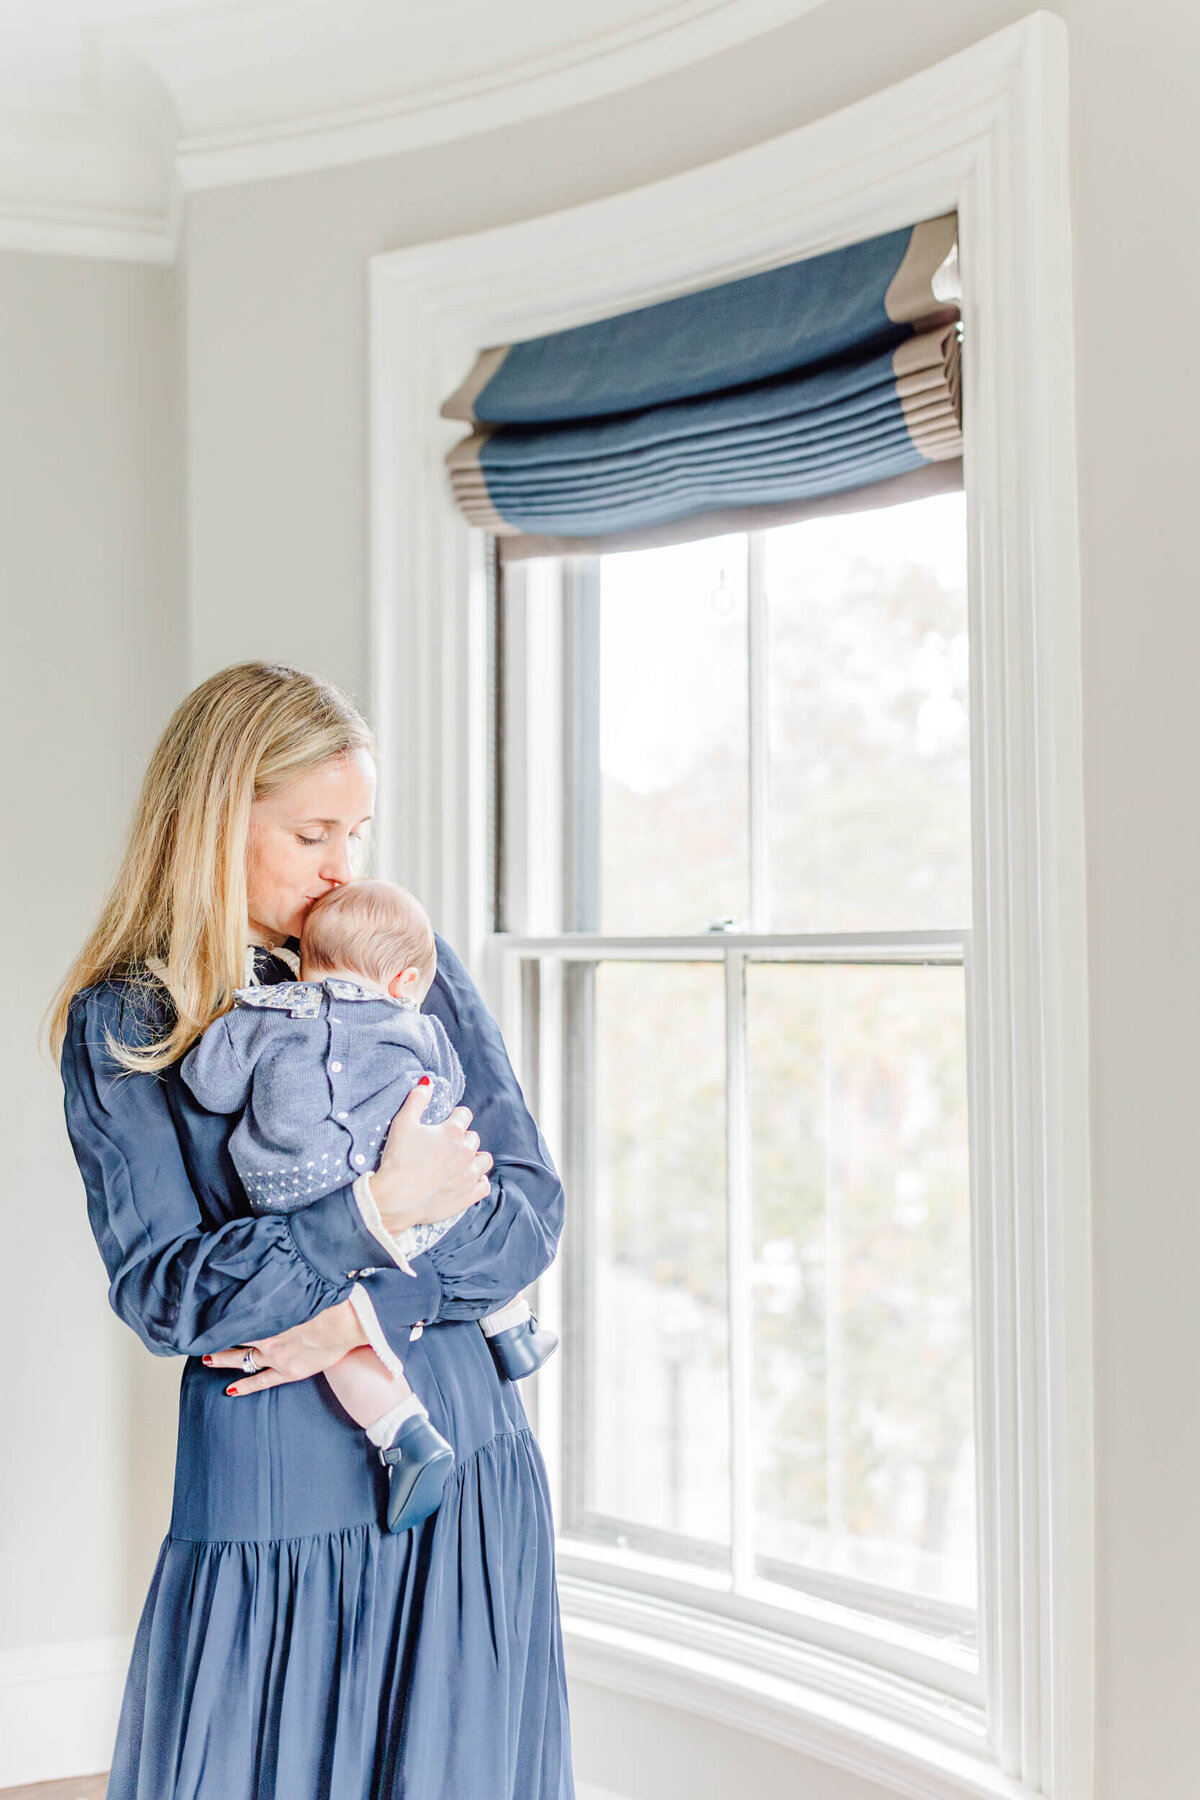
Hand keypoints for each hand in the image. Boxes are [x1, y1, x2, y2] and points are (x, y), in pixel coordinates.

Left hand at [204, 1296, 367, 1396]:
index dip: (221, 1311)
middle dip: (217, 1335)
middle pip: (234, 1336)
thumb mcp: (301, 1284)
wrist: (348, 1323)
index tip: (209, 1308)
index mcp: (269, 1312)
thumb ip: (282, 1282)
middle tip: (200, 1335)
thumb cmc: (331, 1299)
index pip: (237, 1311)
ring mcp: (276, 1356)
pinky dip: (246, 1386)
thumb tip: (271, 1263)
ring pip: (241, 1359)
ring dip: (223, 1359)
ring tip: (207, 1359)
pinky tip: (230, 1390)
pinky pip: (262, 1381)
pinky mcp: (289, 1371)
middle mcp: (267, 1335)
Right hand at [368, 1082, 493, 1237]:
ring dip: (474, 1159)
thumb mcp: (403, 1122)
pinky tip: (466, 1180)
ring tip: (458, 1163)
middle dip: (462, 1139)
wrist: (395, 1198)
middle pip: (473, 1138)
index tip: (445, 1124)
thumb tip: (427, 1081)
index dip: (454, 1117)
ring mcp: (469, 1175)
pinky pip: (485, 1185)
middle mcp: (466, 1151)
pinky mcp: (469, 1195)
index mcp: (453, 1132)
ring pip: (484, 1160)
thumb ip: (417, 1099)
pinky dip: (478, 1181)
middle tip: (444, 1147)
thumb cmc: (397, 1159)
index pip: (465, 1114)